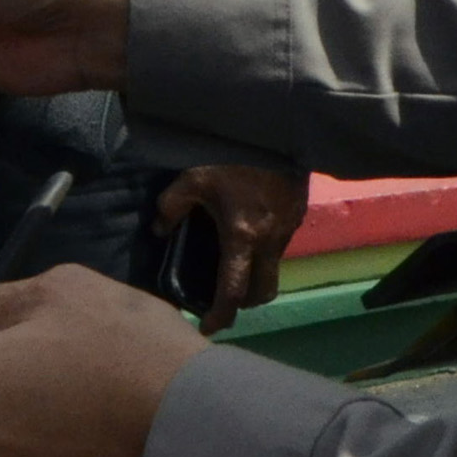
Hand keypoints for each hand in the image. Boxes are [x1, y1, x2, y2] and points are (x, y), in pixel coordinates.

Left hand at [158, 165, 305, 334]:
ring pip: (273, 269)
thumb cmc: (234, 153)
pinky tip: (251, 230)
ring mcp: (288, 230)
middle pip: (262, 293)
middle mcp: (269, 242)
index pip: (233, 292)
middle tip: (224, 298)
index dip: (220, 316)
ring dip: (255, 274)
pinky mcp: (298, 217)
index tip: (206, 327)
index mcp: (242, 237)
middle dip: (244, 303)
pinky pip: (280, 247)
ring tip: (234, 260)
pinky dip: (265, 251)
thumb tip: (159, 230)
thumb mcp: (194, 176)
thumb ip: (172, 205)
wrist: (280, 128)